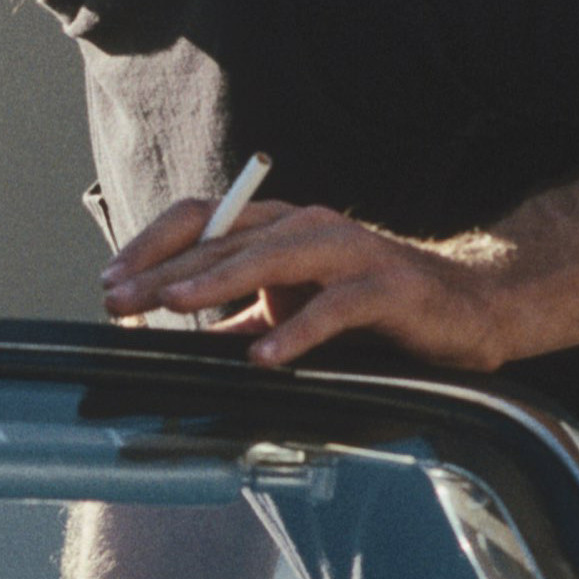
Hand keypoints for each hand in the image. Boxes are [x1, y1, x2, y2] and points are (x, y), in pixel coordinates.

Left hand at [98, 196, 515, 370]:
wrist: (466, 307)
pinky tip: (263, 358)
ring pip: (272, 258)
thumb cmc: (368, 305)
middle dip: (165, 272)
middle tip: (118, 301)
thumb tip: (169, 338)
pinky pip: (335, 308)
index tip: (111, 281)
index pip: (202, 220)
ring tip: (174, 307)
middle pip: (225, 239)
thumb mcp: (289, 307)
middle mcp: (307, 227)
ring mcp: (349, 252)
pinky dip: (296, 332)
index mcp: (279, 227)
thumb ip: (237, 316)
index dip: (152, 246)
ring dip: (218, 281)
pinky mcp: (388, 287)